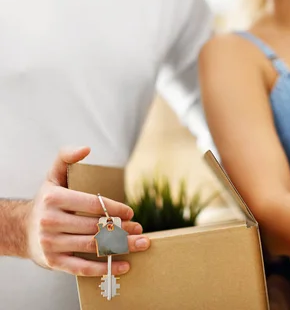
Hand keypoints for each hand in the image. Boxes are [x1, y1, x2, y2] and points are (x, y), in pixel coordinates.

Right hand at [25, 147, 150, 275]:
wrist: (22, 230)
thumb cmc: (47, 201)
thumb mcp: (53, 176)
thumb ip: (66, 158)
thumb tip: (86, 148)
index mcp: (54, 199)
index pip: (92, 204)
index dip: (115, 208)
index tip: (130, 212)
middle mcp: (50, 221)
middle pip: (95, 227)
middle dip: (122, 229)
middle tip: (139, 229)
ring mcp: (51, 244)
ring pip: (93, 246)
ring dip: (120, 246)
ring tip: (140, 243)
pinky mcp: (53, 262)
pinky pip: (82, 268)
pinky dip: (105, 268)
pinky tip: (125, 265)